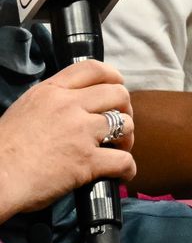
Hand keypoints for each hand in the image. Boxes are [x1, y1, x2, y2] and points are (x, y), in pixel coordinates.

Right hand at [0, 61, 135, 218]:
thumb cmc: (2, 151)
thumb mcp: (23, 110)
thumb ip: (50, 103)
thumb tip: (72, 105)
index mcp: (50, 91)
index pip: (92, 68)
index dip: (112, 76)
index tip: (117, 87)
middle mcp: (68, 106)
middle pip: (118, 94)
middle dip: (125, 108)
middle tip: (120, 123)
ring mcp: (80, 132)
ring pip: (126, 124)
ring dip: (127, 137)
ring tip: (119, 147)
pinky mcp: (86, 160)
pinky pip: (123, 160)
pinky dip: (128, 168)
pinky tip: (123, 173)